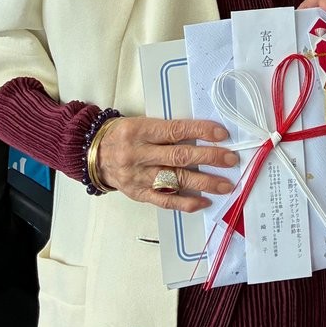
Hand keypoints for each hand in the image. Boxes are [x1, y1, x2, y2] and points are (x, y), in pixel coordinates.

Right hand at [95, 115, 237, 211]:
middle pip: (179, 157)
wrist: (94, 155)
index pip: (175, 131)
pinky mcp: (138, 194)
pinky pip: (164, 201)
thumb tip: (204, 134)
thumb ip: (168, 130)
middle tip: (231, 159)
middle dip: (209, 158)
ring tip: (225, 185)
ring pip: (175, 181)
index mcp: (140, 131)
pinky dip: (185, 203)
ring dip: (203, 184)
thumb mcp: (142, 123)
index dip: (200, 132)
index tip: (222, 134)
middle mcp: (139, 155)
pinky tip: (203, 202)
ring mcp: (138, 177)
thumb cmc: (124, 135)